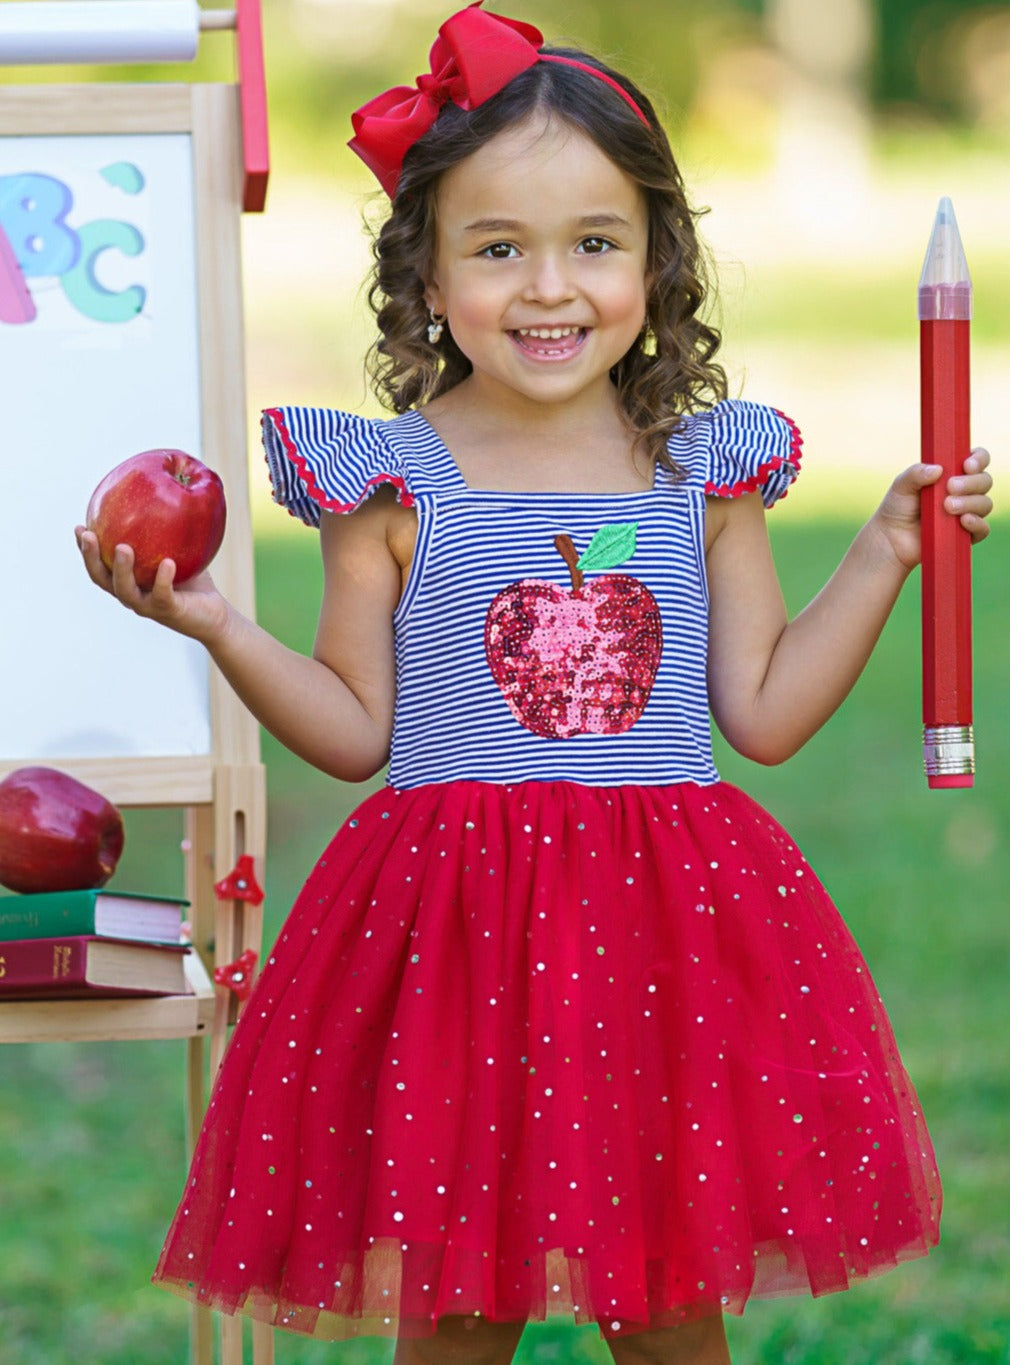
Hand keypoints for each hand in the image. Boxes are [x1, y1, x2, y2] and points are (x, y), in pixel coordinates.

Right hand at [75, 526, 230, 644]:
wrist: (214, 614)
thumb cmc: (192, 579)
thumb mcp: (177, 549)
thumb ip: (164, 527)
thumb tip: (164, 487)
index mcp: (127, 580)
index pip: (99, 565)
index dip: (85, 548)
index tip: (79, 526)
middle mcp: (131, 594)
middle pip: (102, 578)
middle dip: (91, 556)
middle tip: (88, 534)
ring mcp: (148, 605)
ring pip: (125, 591)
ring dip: (122, 569)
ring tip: (123, 547)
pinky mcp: (169, 611)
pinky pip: (163, 595)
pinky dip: (163, 579)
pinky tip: (167, 562)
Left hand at [874, 447, 992, 570]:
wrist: (891, 538)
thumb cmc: (898, 507)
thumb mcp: (902, 485)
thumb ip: (916, 473)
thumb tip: (938, 469)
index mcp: (953, 473)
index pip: (978, 460)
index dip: (979, 459)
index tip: (967, 465)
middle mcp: (965, 492)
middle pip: (985, 481)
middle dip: (971, 482)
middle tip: (950, 487)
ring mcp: (967, 513)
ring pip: (984, 504)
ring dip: (970, 503)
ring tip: (947, 506)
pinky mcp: (966, 535)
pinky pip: (982, 529)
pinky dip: (976, 524)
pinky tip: (963, 520)